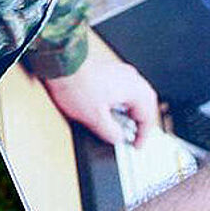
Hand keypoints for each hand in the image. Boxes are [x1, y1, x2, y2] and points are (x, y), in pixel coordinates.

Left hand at [43, 36, 161, 146]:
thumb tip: (118, 138)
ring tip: (120, 125)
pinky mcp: (109, 70)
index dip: (143, 135)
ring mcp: (120, 72)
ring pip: (134, 95)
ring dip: (131, 111)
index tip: (136, 145)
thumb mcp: (96, 119)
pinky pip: (123, 89)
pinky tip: (109, 110)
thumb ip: (111, 133)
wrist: (61, 66)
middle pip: (145, 103)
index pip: (148, 116)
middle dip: (140, 121)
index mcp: (134, 88)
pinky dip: (121, 102)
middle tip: (132, 136)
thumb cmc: (77, 86)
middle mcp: (131, 77)